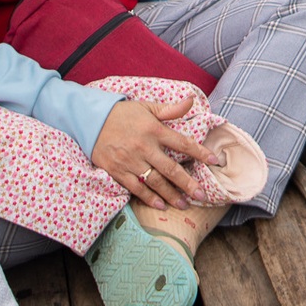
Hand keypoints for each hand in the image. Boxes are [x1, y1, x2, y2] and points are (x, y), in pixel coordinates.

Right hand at [91, 97, 221, 210]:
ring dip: (171, 195)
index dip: (200, 152)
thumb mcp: (147, 107)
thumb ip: (170, 109)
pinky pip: (136, 188)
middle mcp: (144, 147)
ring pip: (155, 182)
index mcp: (154, 130)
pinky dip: (148, 198)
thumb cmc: (122, 113)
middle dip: (188, 183)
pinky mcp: (117, 171)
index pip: (182, 143)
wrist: (90, 120)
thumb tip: (192, 100)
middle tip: (201, 195)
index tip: (215, 162)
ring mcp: (130, 161)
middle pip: (170, 169)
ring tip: (184, 204)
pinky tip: (160, 206)